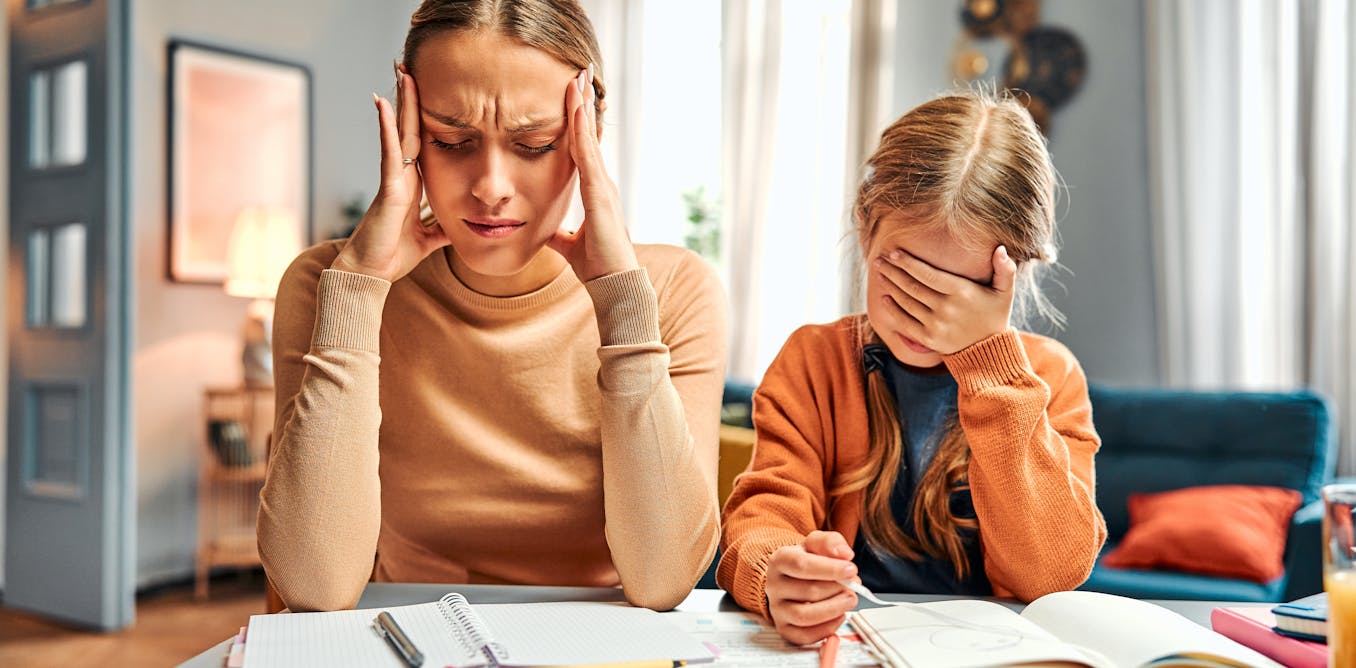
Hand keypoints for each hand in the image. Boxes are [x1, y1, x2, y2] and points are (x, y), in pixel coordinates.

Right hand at [331, 63, 448, 281]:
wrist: (369, 274)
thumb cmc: (392, 256)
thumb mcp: (429, 239)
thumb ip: (443, 228)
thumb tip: (462, 227)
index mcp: (413, 184)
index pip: (423, 142)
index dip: (426, 117)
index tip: (431, 91)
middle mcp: (402, 175)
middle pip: (410, 129)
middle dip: (412, 99)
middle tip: (410, 65)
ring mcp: (393, 178)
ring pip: (399, 132)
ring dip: (400, 101)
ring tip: (401, 70)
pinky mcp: (388, 188)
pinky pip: (389, 152)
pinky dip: (386, 126)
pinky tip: (383, 102)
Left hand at [546, 66, 637, 282]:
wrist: (614, 286)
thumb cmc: (598, 267)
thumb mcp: (569, 245)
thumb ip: (559, 234)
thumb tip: (545, 230)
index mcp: (596, 193)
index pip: (584, 150)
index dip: (577, 123)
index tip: (572, 97)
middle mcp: (602, 184)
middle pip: (588, 135)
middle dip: (582, 104)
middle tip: (578, 72)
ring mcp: (604, 187)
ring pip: (588, 138)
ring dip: (581, 107)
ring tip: (577, 78)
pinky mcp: (600, 195)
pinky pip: (587, 156)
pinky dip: (580, 131)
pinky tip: (574, 110)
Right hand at [765, 531, 858, 644]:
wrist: (790, 578)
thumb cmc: (806, 561)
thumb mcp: (816, 544)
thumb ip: (830, 542)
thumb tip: (844, 554)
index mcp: (779, 560)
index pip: (801, 565)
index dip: (829, 569)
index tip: (851, 569)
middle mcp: (774, 586)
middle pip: (808, 591)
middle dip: (838, 589)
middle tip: (855, 585)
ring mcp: (777, 609)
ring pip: (804, 616)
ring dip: (834, 609)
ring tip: (850, 599)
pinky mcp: (784, 628)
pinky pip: (804, 636)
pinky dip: (827, 628)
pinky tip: (839, 616)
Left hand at [872, 245, 1017, 354]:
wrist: (989, 351)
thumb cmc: (995, 315)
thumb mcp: (1005, 291)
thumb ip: (1005, 269)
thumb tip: (1001, 248)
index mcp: (962, 292)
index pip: (929, 274)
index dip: (909, 263)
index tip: (895, 253)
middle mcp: (946, 309)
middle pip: (913, 287)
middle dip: (893, 272)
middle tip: (879, 260)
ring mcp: (936, 325)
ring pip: (906, 302)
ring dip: (891, 287)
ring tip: (881, 274)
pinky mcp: (928, 339)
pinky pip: (905, 322)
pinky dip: (893, 309)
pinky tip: (885, 298)